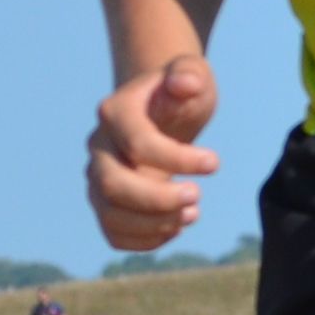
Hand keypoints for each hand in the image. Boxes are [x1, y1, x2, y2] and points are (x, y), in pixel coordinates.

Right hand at [88, 53, 219, 250]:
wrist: (162, 111)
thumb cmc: (181, 93)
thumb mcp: (191, 73)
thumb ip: (188, 73)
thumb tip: (185, 83)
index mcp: (115, 112)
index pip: (138, 143)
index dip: (177, 159)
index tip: (215, 163)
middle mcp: (99, 148)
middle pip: (111, 185)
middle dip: (157, 199)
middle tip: (198, 197)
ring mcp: (99, 178)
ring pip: (109, 214)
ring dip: (153, 224)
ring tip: (192, 215)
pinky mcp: (108, 203)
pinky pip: (113, 233)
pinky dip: (145, 240)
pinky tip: (176, 227)